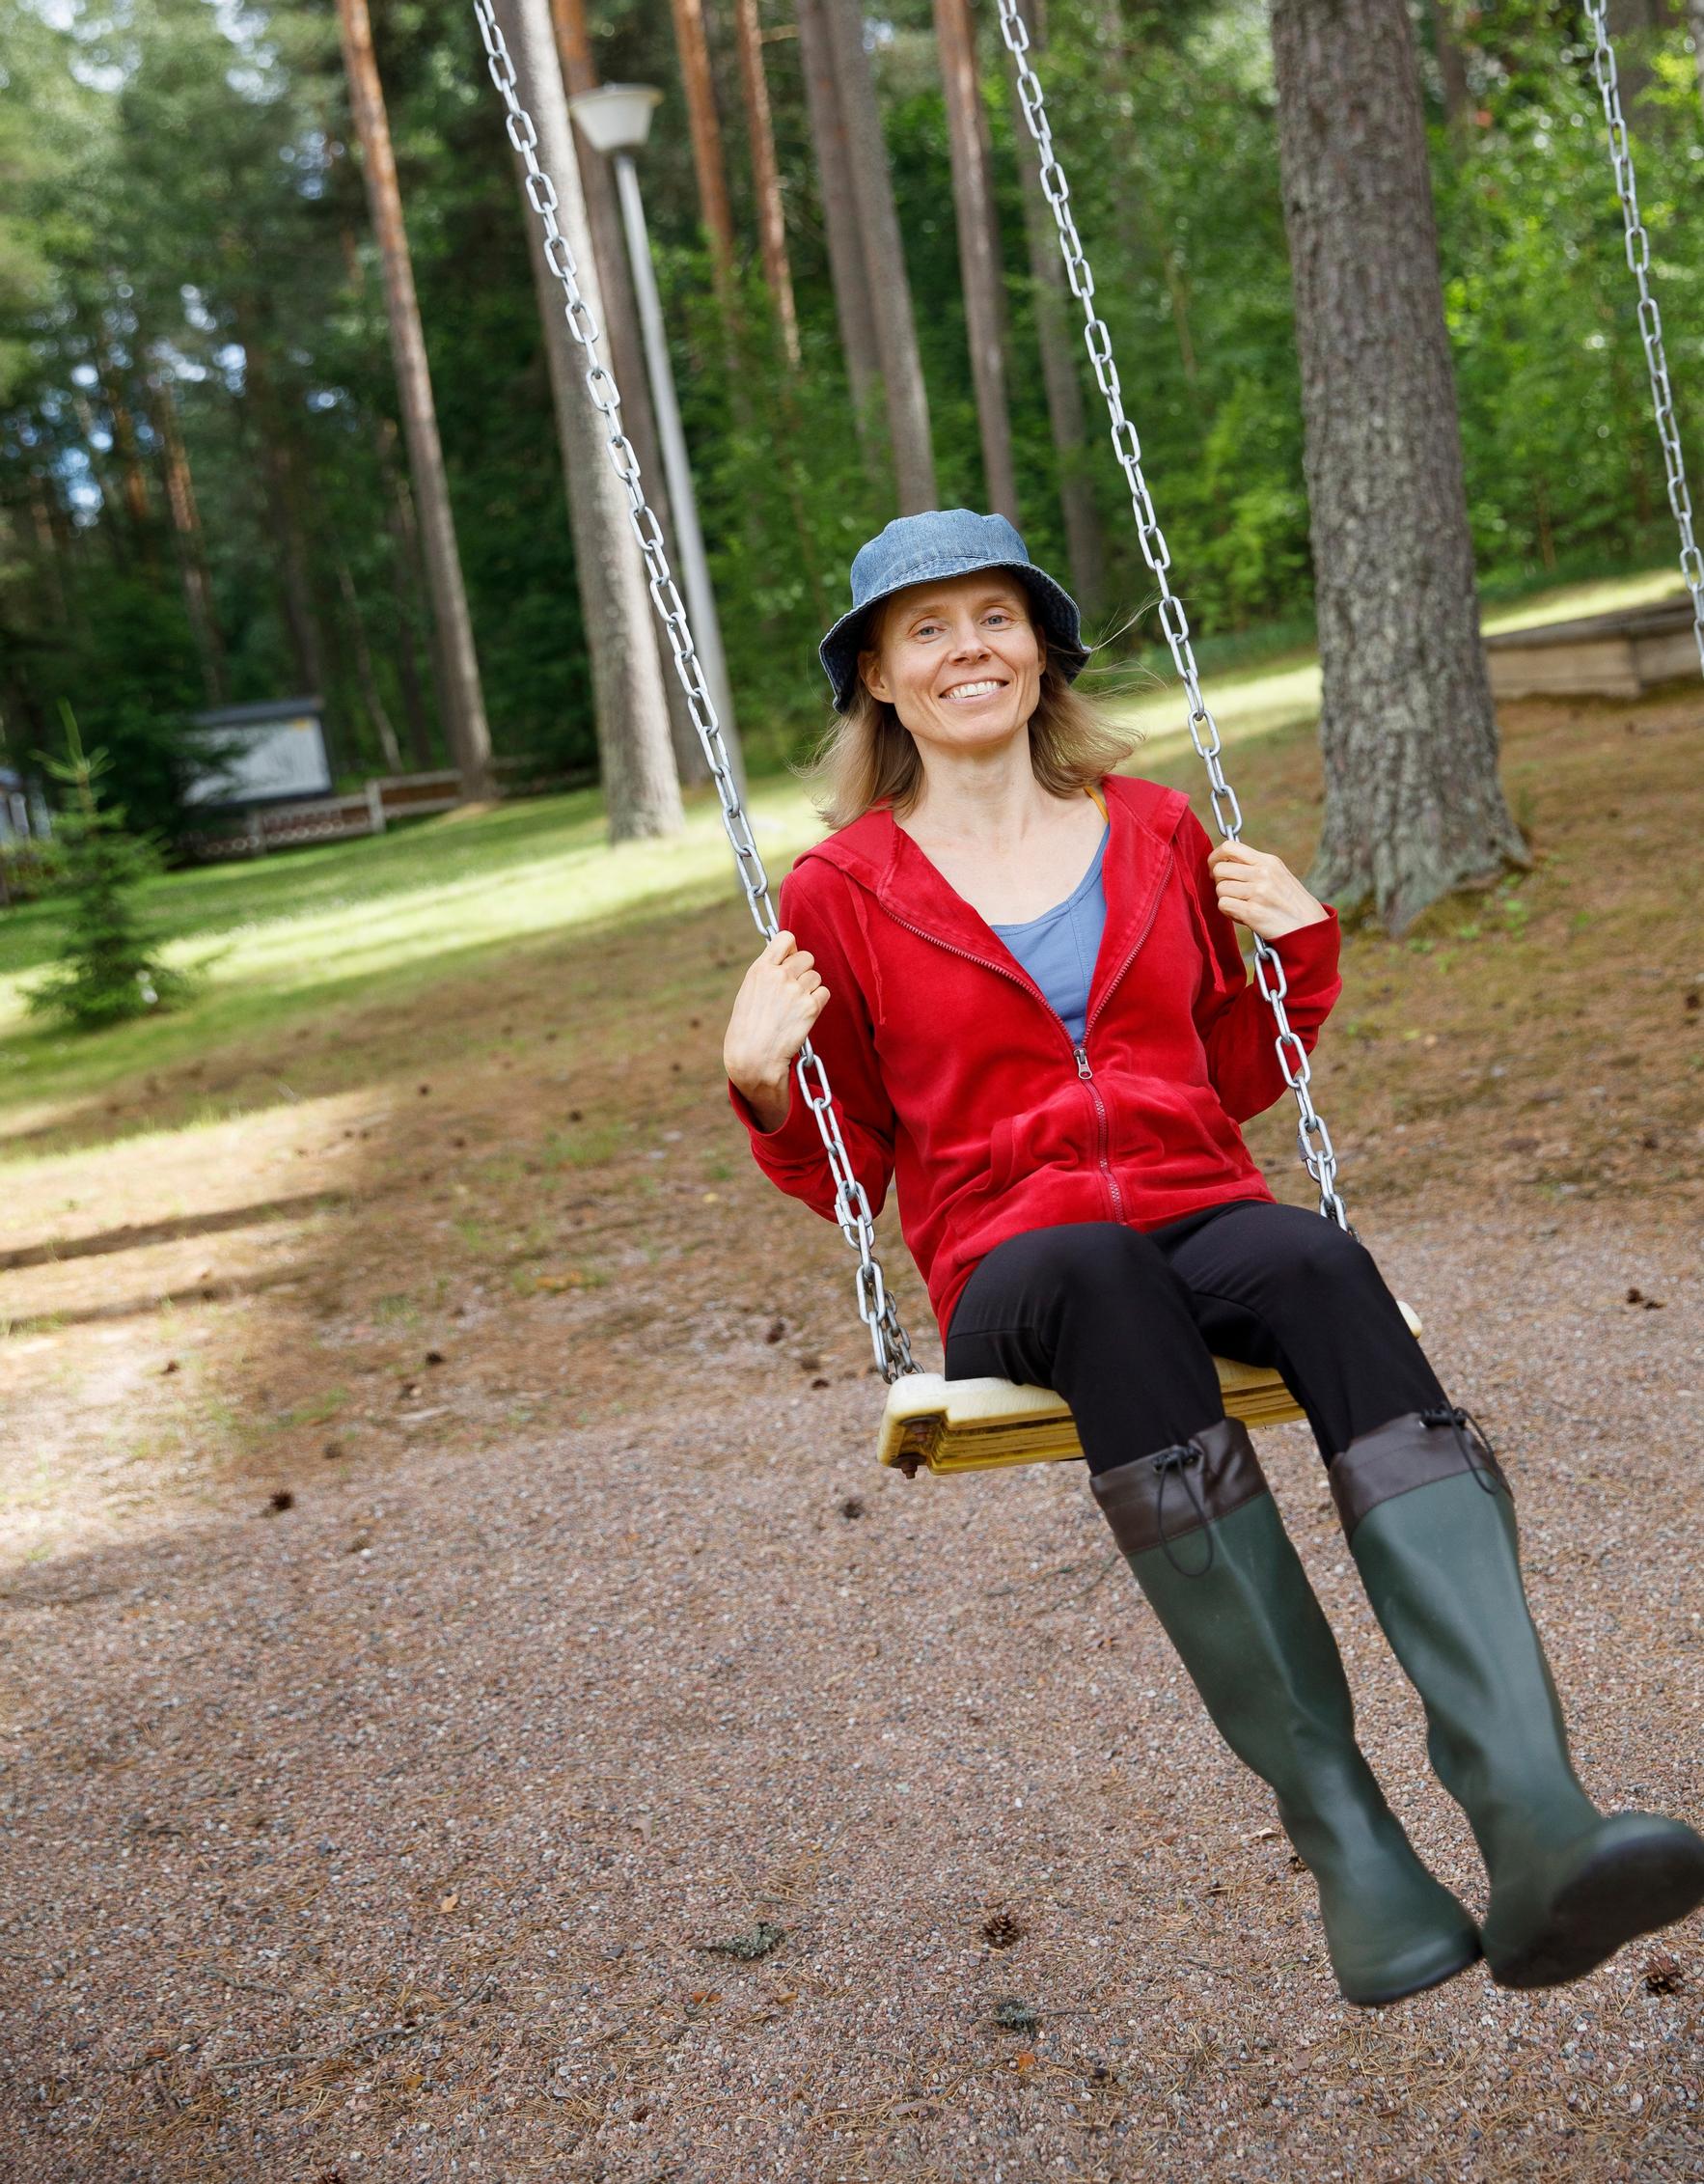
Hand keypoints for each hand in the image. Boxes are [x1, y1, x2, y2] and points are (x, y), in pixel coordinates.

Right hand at [723, 929, 830, 1113]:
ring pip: (816, 976)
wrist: (754, 1057)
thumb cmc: (748, 1027)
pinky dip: (818, 1003)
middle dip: (803, 971)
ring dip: (810, 989)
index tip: (789, 960)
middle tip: (793, 991)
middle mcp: (779, 975)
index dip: (791, 948)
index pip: (785, 938)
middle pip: (807, 957)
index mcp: (760, 969)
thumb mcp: (749, 991)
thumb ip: (768, 972)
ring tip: (794, 1007)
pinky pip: (824, 993)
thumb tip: (789, 957)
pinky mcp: (811, 1007)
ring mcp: (796, 990)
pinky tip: (803, 1015)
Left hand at [1207, 840, 1326, 941]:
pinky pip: (1224, 905)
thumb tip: (1222, 861)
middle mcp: (1263, 874)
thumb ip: (1254, 866)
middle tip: (1229, 890)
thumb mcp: (1278, 875)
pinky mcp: (1252, 912)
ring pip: (1220, 889)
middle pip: (1220, 869)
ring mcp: (1258, 892)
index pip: (1230, 847)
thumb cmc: (1290, 902)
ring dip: (1225, 899)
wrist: (1308, 927)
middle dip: (1219, 881)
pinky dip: (1228, 912)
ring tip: (1241, 905)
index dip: (1215, 856)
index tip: (1214, 867)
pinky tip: (1242, 915)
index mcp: (1268, 861)